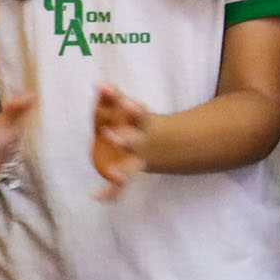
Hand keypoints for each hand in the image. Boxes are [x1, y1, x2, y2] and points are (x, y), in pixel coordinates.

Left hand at [90, 84, 152, 200]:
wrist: (183, 145)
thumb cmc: (151, 124)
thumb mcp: (141, 110)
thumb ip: (117, 98)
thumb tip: (97, 82)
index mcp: (146, 123)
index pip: (136, 112)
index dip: (124, 103)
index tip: (114, 96)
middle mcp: (143, 141)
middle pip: (134, 140)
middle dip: (123, 138)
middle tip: (110, 134)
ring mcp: (141, 159)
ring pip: (132, 166)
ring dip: (123, 171)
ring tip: (114, 174)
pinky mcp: (136, 170)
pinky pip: (123, 184)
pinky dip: (111, 192)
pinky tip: (96, 196)